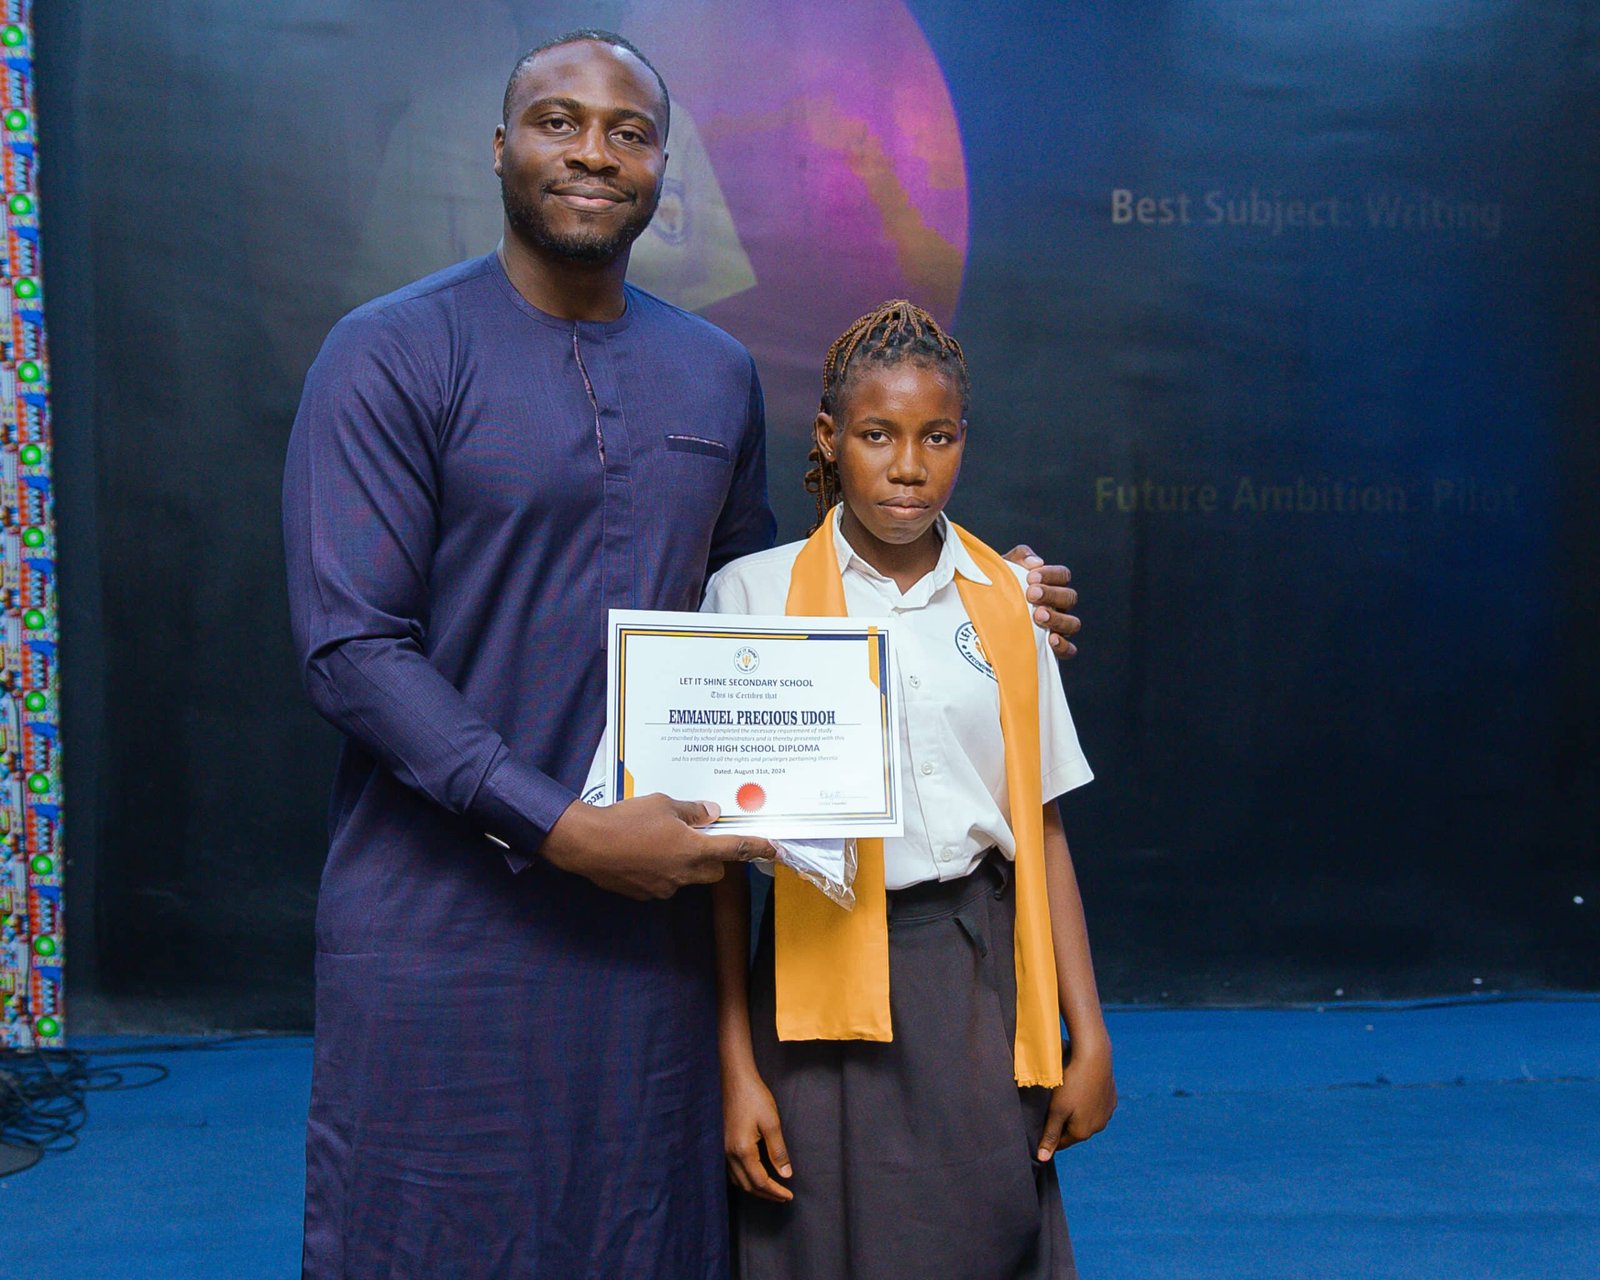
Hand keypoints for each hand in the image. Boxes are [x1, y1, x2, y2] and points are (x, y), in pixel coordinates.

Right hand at [541, 794, 774, 900]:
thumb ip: (691, 811)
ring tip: (660, 842)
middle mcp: (684, 873)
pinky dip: (661, 870)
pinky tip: (642, 855)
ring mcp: (665, 887)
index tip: (774, 849)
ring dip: (684, 864)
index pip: (736, 849)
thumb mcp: (662, 804)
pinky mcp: (646, 894)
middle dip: (713, 858)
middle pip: (715, 871)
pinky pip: (664, 883)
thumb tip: (711, 813)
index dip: (758, 848)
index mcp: (693, 849)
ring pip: (688, 877)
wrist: (587, 844)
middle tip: (697, 837)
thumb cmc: (626, 820)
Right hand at [723, 1065, 793, 1202]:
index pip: (760, 1182)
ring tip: (771, 1189)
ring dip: (755, 1188)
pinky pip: (731, 1171)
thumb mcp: (771, 1122)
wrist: (733, 1078)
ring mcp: (722, 1149)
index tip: (789, 1197)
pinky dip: (744, 1178)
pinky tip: (754, 1174)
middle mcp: (728, 1154)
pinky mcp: (720, 1143)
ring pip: (738, 1180)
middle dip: (766, 1194)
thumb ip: (778, 1151)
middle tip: (783, 1197)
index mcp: (742, 1150)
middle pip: (747, 1185)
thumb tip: (786, 1174)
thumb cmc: (753, 1096)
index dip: (775, 1192)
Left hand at [1002, 546, 1080, 657]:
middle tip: (1031, 594)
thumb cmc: (997, 589)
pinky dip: (1064, 645)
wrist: (981, 613)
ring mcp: (1057, 627)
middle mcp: (1058, 605)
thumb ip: (1021, 557)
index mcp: (1050, 585)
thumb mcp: (1005, 567)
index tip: (1032, 577)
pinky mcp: (1052, 649)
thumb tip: (1035, 562)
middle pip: (1069, 597)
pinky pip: (1069, 650)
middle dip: (1052, 595)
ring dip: (1058, 619)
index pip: (1063, 575)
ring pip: (1073, 623)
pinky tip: (1051, 639)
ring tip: (1038, 616)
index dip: (1051, 575)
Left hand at [1035, 1036, 1115, 1160]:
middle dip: (1064, 1122)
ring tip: (1068, 1094)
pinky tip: (1082, 1088)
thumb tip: (1043, 1159)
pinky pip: (1096, 1106)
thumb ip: (1050, 1135)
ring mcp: (1107, 1113)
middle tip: (1054, 1104)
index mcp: (1083, 1133)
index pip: (1061, 1142)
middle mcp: (1098, 1127)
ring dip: (1077, 1112)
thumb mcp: (1056, 1110)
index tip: (1042, 1120)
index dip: (1049, 1134)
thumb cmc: (1071, 1083)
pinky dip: (1088, 1101)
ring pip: (1087, 1118)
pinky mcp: (1112, 1099)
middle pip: (1075, 1130)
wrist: (1094, 1057)